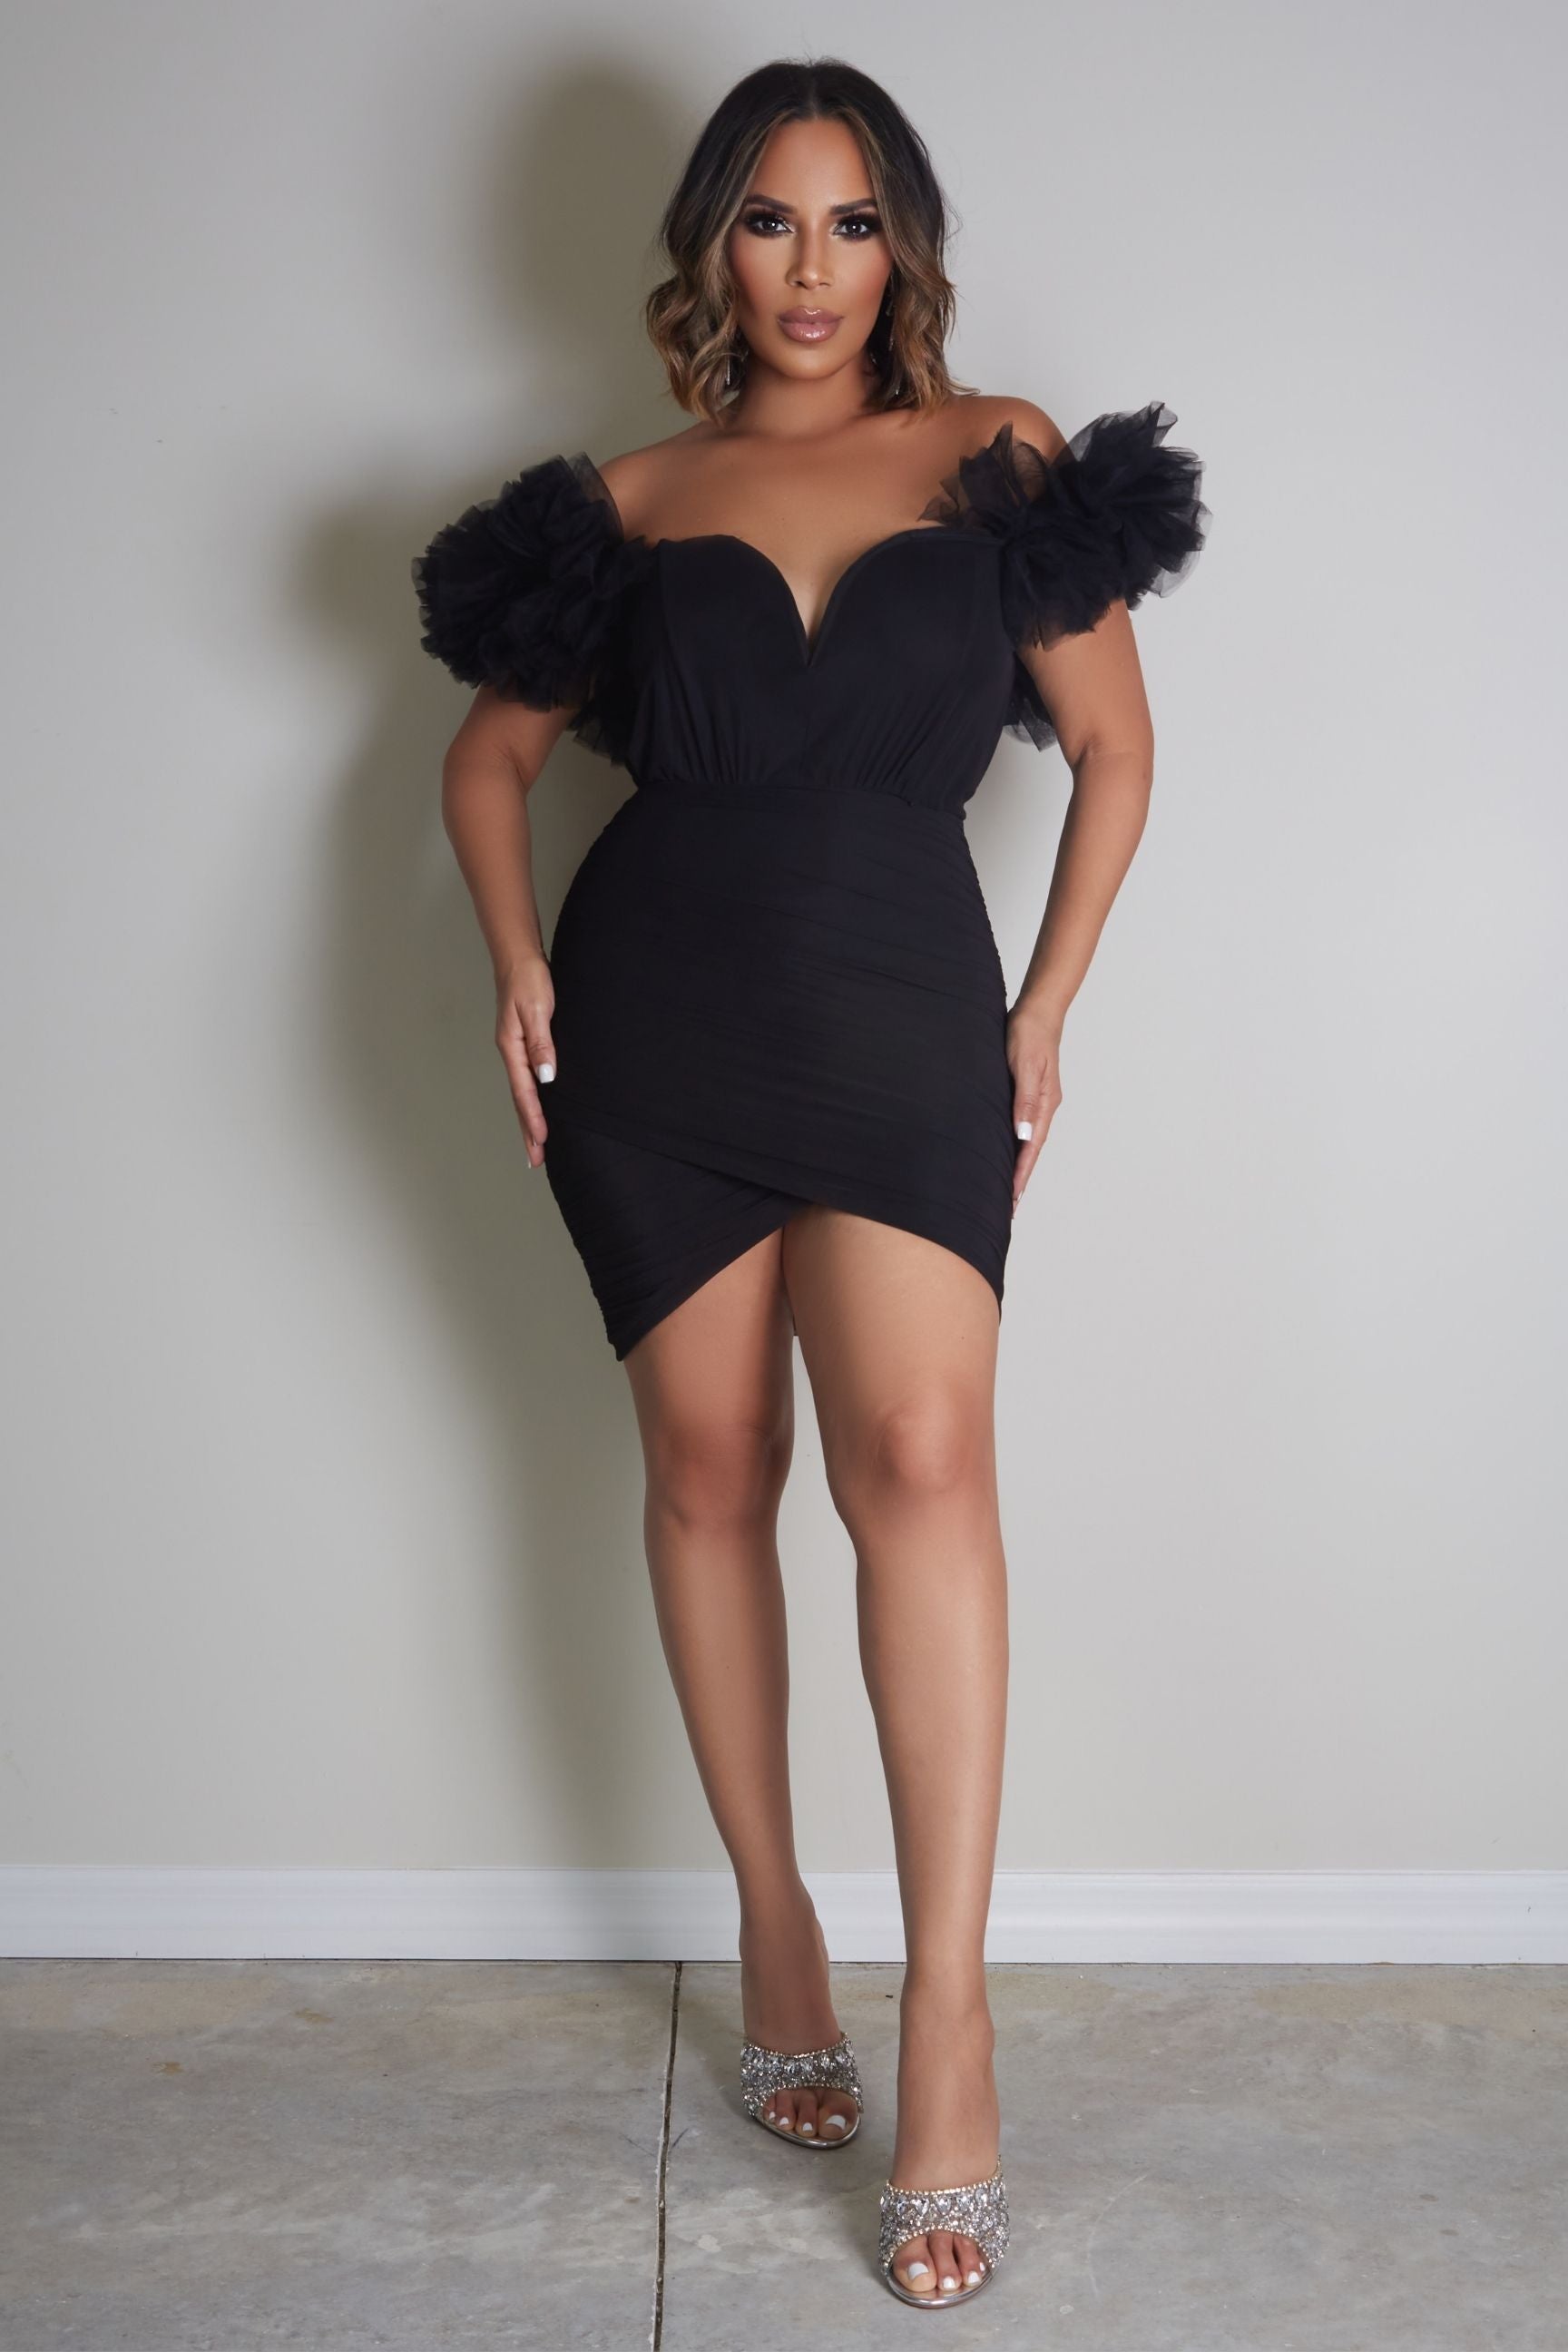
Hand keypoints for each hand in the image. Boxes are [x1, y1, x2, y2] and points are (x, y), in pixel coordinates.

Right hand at [495, 955, 557, 1167]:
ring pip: (522, 1091)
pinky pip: (526, 1077)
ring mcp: (515, 1048)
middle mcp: (511, 1052)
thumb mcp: (537, 1009)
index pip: (524, 1092)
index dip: (533, 1118)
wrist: (518, 956)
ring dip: (529, 1118)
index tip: (542, 1142)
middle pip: (519, 1099)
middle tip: (534, 1159)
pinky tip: (539, 1105)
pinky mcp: (523, 1041)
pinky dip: (531, 1097)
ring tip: (536, 1142)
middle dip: (527, 1130)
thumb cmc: (528, 978)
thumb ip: (542, 1043)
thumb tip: (546, 1077)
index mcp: (512, 1047)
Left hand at [1006, 1000, 1062, 1213]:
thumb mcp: (1025, 1065)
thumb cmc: (1028, 1034)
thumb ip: (1024, 1100)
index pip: (1031, 1148)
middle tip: (1006, 1208)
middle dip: (1019, 1179)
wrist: (1036, 1010)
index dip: (1020, 1175)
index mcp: (1045, 1104)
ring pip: (1025, 1141)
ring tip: (1004, 1189)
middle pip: (1030, 1150)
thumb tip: (1023, 1136)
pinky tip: (1002, 1152)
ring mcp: (1036, 1101)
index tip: (1011, 1200)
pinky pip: (1019, 1126)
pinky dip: (1012, 1144)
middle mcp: (1043, 1107)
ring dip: (1016, 1164)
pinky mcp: (1026, 1093)